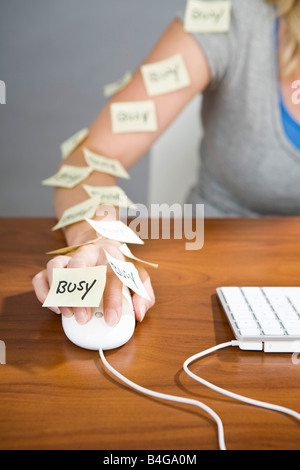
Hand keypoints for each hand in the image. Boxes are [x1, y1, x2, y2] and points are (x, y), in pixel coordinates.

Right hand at [32, 239, 154, 324]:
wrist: (103, 248)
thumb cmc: (120, 269)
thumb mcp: (138, 279)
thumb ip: (143, 296)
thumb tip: (138, 314)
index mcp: (112, 255)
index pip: (111, 274)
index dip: (111, 298)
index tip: (111, 319)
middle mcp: (88, 253)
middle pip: (80, 267)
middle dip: (81, 295)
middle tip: (84, 318)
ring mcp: (68, 259)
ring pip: (55, 267)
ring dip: (59, 292)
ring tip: (68, 313)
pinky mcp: (54, 268)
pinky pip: (40, 277)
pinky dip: (44, 293)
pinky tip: (55, 307)